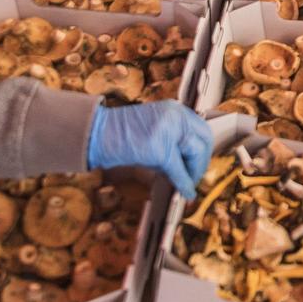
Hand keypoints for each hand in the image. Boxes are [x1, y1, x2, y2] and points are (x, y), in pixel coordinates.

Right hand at [87, 101, 215, 199]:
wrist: (98, 133)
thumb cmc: (122, 134)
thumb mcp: (155, 130)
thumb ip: (175, 141)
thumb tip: (191, 163)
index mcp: (175, 109)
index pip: (202, 128)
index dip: (205, 149)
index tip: (201, 162)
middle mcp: (175, 115)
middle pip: (204, 140)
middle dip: (202, 161)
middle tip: (196, 176)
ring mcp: (169, 130)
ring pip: (195, 153)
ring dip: (194, 172)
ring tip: (188, 184)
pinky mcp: (160, 148)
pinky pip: (179, 169)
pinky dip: (184, 183)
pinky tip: (185, 192)